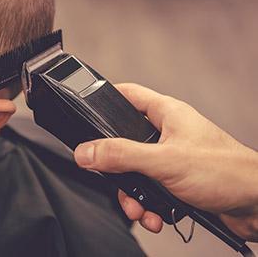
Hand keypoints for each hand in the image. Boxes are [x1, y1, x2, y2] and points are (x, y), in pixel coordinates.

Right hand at [74, 83, 257, 240]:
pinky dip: (149, 206)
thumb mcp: (163, 161)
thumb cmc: (225, 171)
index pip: (127, 95)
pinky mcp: (179, 180)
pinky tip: (155, 217)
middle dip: (118, 169)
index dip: (105, 99)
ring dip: (134, 195)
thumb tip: (87, 152)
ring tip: (140, 210)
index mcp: (166, 113)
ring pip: (137, 171)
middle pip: (125, 142)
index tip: (85, 112)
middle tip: (115, 181)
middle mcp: (168, 133)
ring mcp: (173, 157)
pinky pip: (151, 190)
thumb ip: (121, 155)